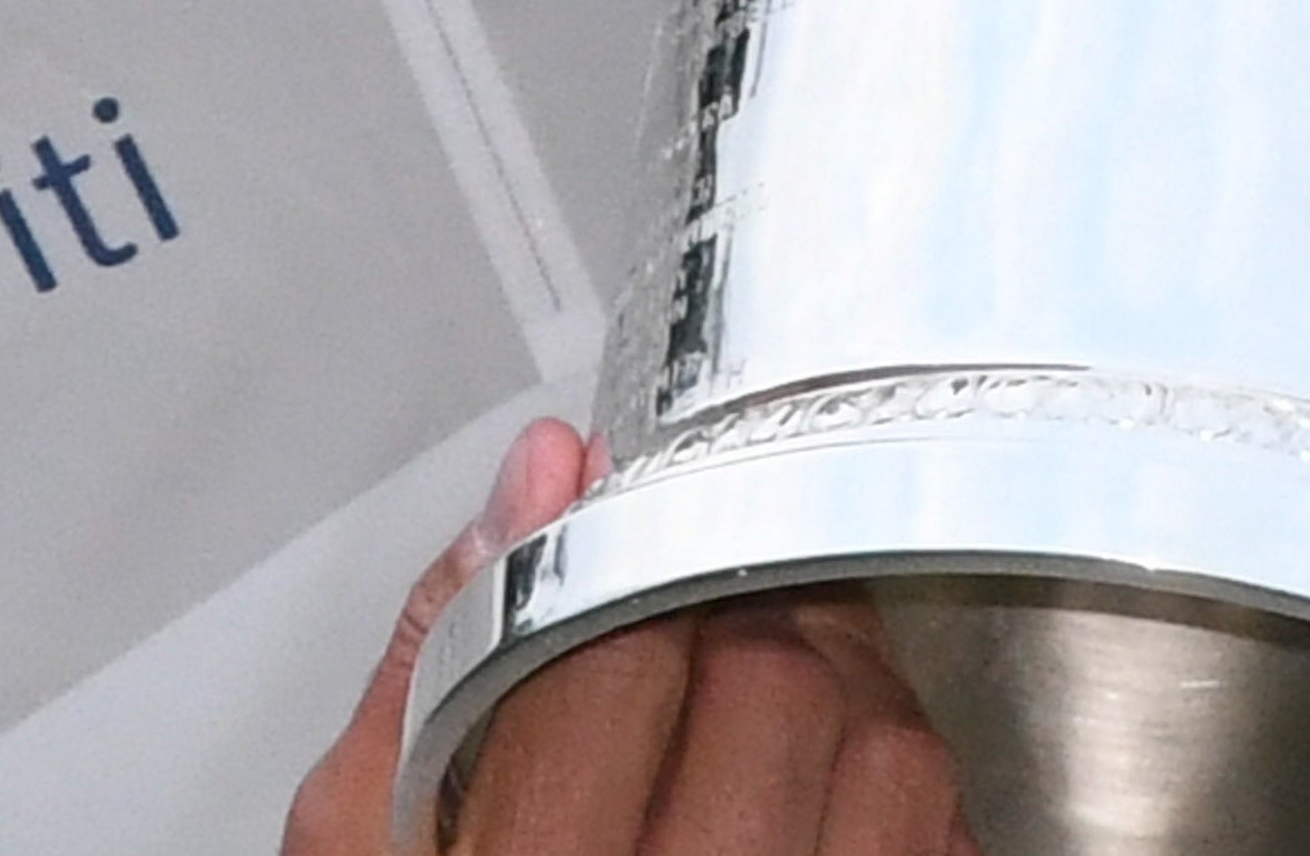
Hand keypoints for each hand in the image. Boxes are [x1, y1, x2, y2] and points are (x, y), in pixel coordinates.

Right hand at [285, 420, 977, 855]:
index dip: (625, 564)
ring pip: (891, 751)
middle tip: (688, 629)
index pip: (620, 652)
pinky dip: (901, 797)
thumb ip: (438, 656)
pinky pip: (945, 838)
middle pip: (775, 682)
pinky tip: (820, 806)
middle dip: (735, 619)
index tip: (619, 553)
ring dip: (840, 695)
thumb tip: (533, 488)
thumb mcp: (364, 837)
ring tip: (764, 714)